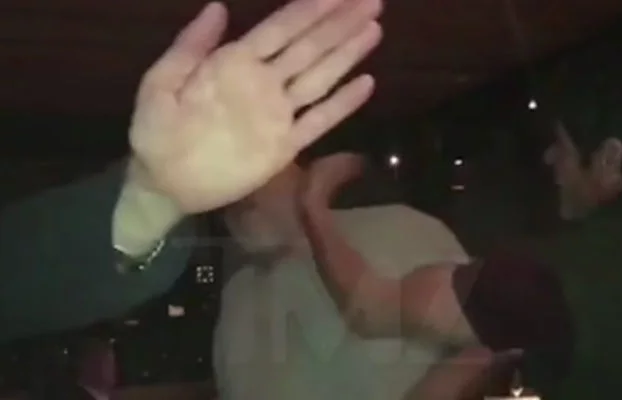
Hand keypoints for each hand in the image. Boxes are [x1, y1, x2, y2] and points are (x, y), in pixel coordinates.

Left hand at [128, 0, 382, 213]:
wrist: (163, 184)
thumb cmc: (156, 132)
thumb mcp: (160, 83)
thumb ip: (190, 47)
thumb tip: (218, 6)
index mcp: (235, 64)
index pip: (281, 29)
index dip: (311, 8)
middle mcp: (264, 83)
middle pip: (309, 47)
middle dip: (340, 23)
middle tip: (372, 0)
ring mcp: (278, 114)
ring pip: (319, 77)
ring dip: (347, 54)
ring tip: (374, 29)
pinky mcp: (285, 146)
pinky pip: (319, 121)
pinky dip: (343, 104)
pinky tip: (367, 83)